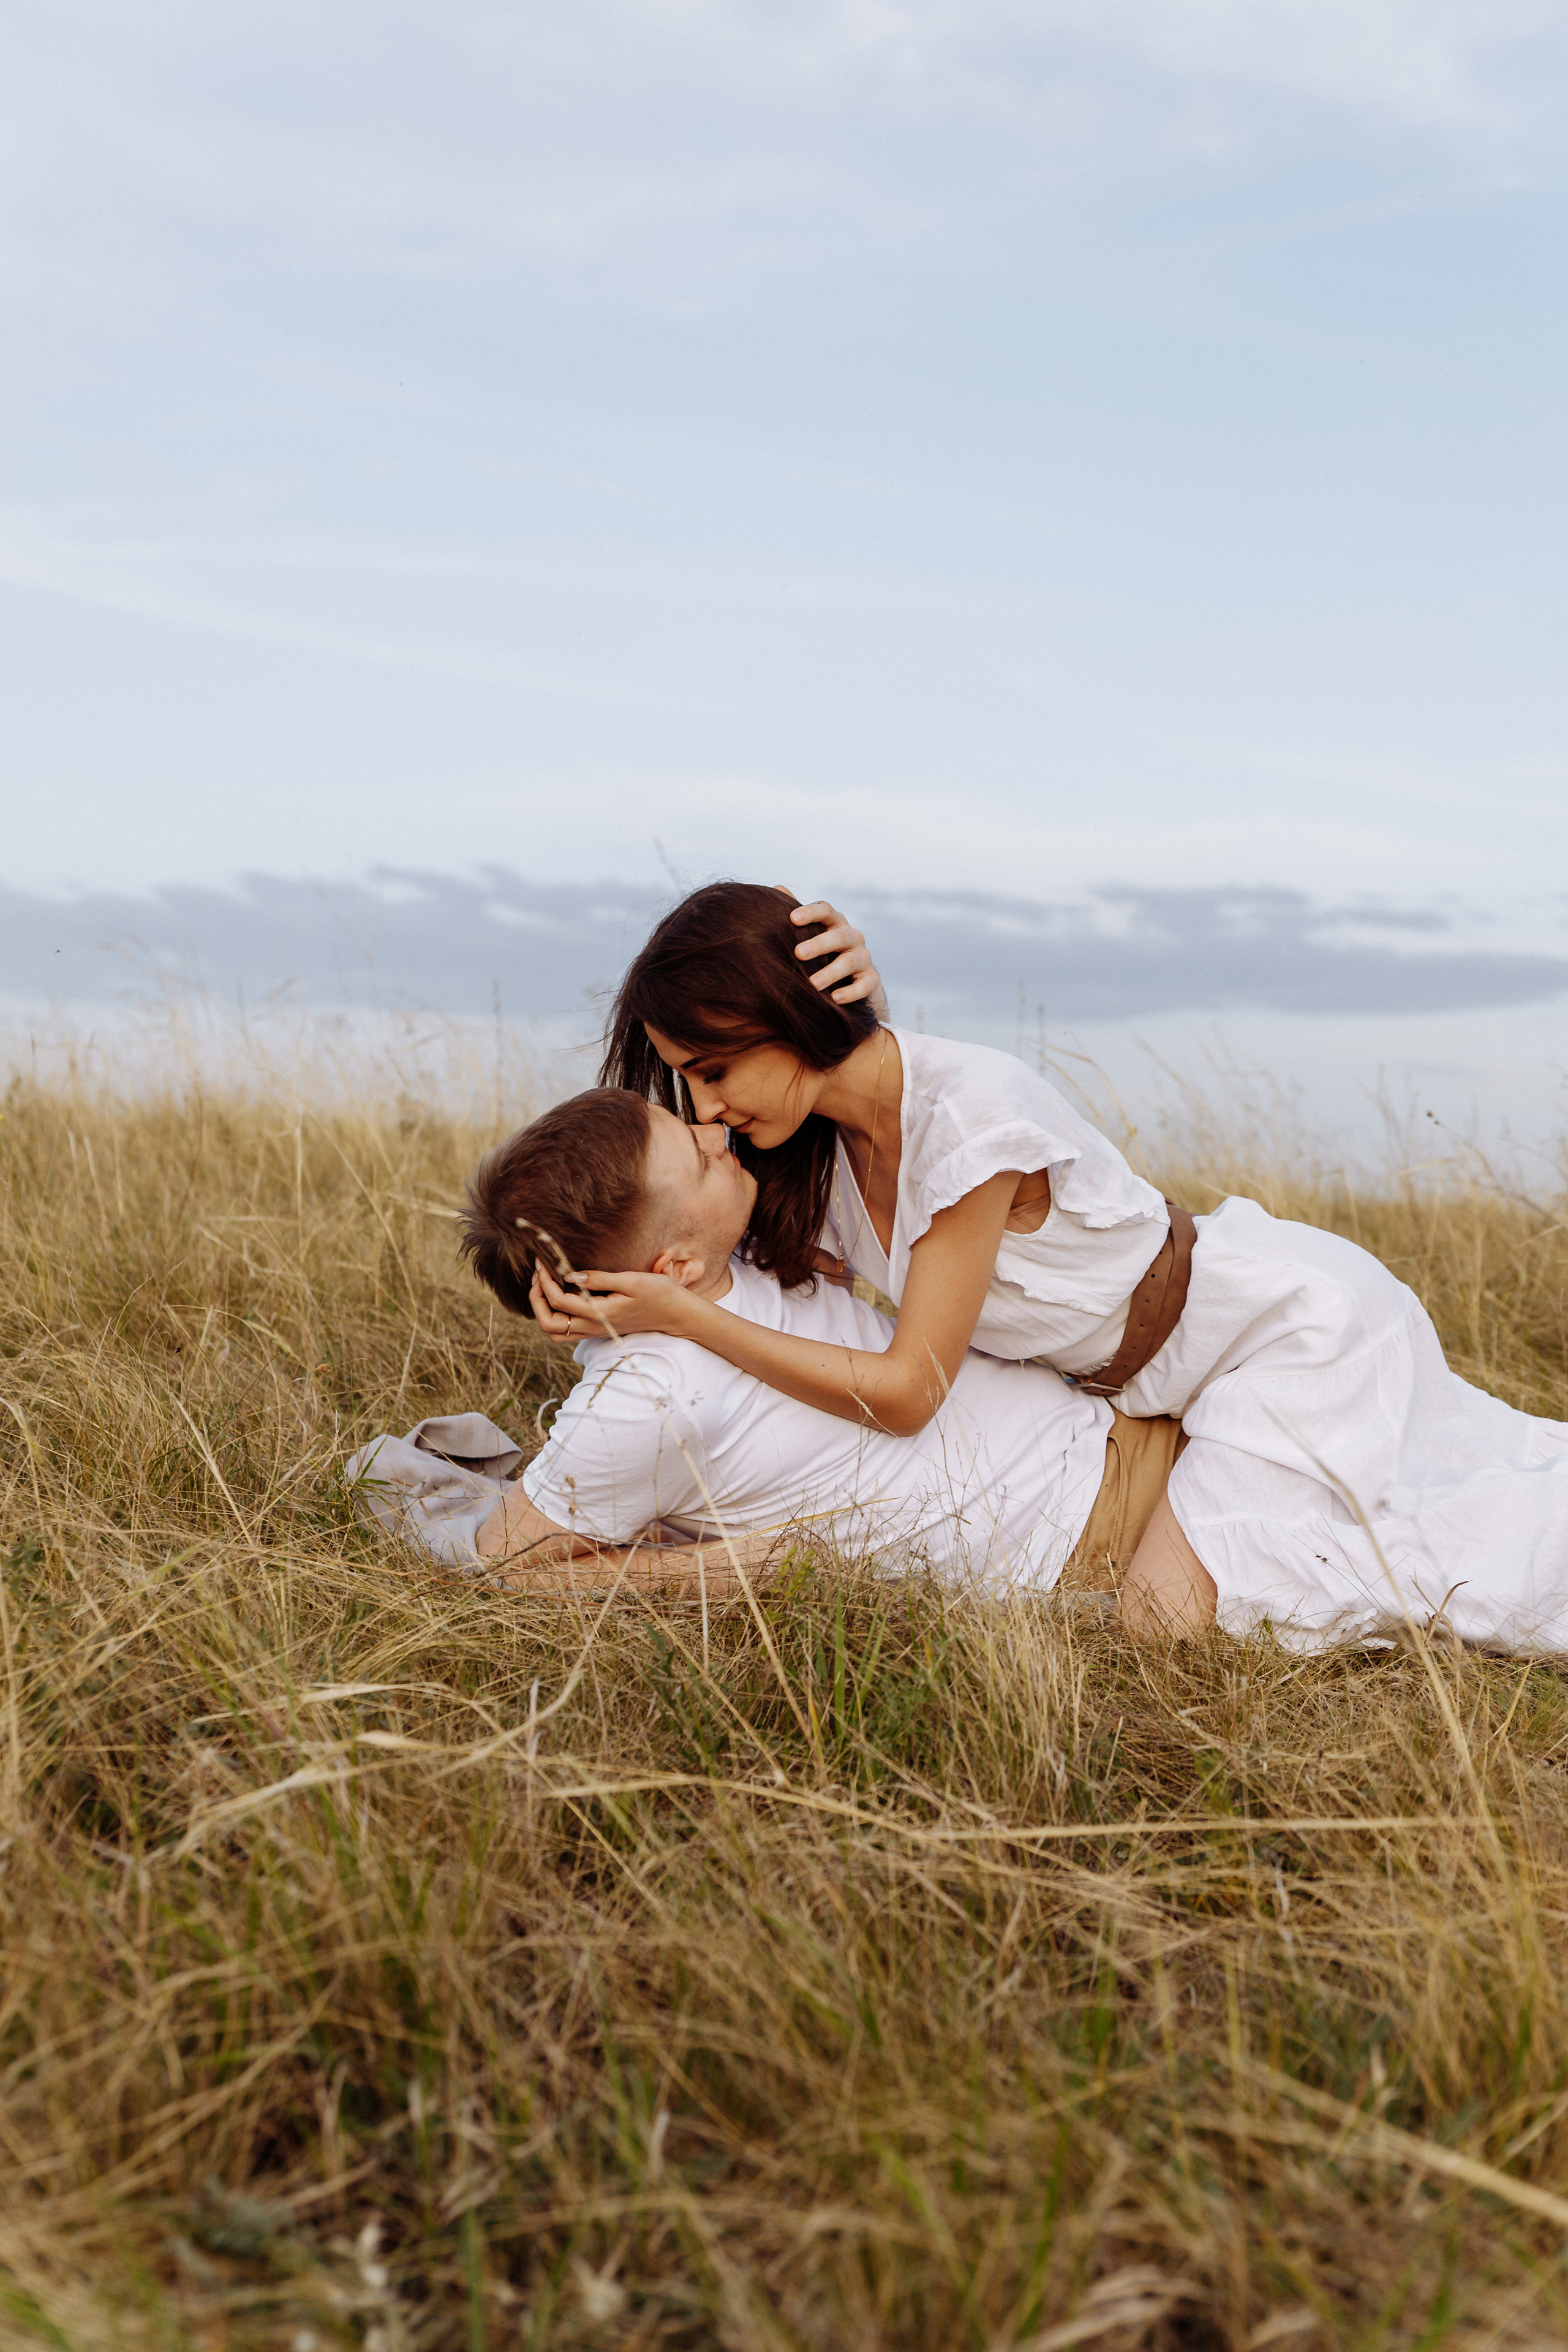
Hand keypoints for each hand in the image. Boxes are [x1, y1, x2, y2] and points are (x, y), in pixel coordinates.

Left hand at [531, 1260, 696, 1340]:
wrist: (676, 1314)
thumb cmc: (658, 1294)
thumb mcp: (630, 1280)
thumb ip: (598, 1279)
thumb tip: (570, 1275)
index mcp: (599, 1314)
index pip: (558, 1301)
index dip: (545, 1281)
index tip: (543, 1262)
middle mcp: (593, 1327)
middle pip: (548, 1325)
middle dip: (537, 1299)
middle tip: (539, 1275)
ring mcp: (595, 1331)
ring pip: (555, 1332)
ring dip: (544, 1310)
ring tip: (546, 1285)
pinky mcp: (599, 1329)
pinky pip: (567, 1329)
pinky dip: (557, 1313)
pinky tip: (562, 1292)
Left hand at [782, 894, 888, 1015]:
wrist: (854, 982)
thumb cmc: (824, 954)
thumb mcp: (811, 934)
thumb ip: (797, 915)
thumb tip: (778, 888)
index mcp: (835, 923)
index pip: (826, 911)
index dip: (810, 912)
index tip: (792, 918)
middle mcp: (852, 937)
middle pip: (838, 936)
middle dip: (819, 944)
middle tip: (799, 953)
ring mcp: (863, 958)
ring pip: (850, 961)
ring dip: (830, 972)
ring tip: (813, 984)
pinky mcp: (871, 980)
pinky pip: (864, 984)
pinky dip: (850, 992)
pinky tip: (834, 999)